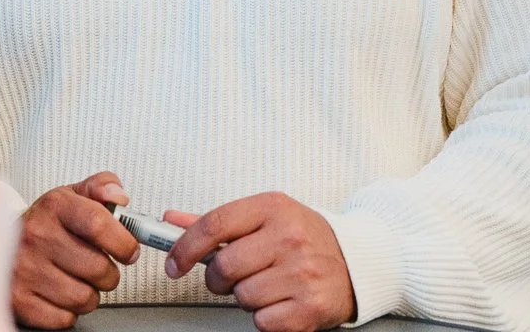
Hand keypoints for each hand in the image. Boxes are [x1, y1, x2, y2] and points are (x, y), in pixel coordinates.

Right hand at [13, 172, 141, 328]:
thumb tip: (119, 197)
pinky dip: (69, 311)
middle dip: (109, 273)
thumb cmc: (47, 222)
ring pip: (84, 297)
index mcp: (55, 206)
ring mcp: (25, 269)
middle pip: (97, 267)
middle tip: (101, 267)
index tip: (129, 250)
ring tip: (79, 280)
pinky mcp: (19, 299)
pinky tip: (61, 294)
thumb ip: (102, 187)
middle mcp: (37, 235)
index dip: (123, 242)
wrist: (1, 240)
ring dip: (90, 294)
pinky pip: (64, 318)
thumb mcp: (73, 195)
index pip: (98, 223)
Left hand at [165, 193, 356, 331]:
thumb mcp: (266, 216)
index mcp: (273, 208)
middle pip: (224, 266)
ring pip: (241, 296)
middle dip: (220, 278)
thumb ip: (219, 222)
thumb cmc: (306, 237)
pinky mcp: (310, 306)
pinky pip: (262, 321)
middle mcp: (289, 237)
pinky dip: (266, 317)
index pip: (214, 224)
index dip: (185, 247)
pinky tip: (281, 300)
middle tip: (235, 275)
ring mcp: (301, 272)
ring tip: (269, 284)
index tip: (174, 263)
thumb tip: (172, 220)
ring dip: (246, 296)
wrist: (357, 261)